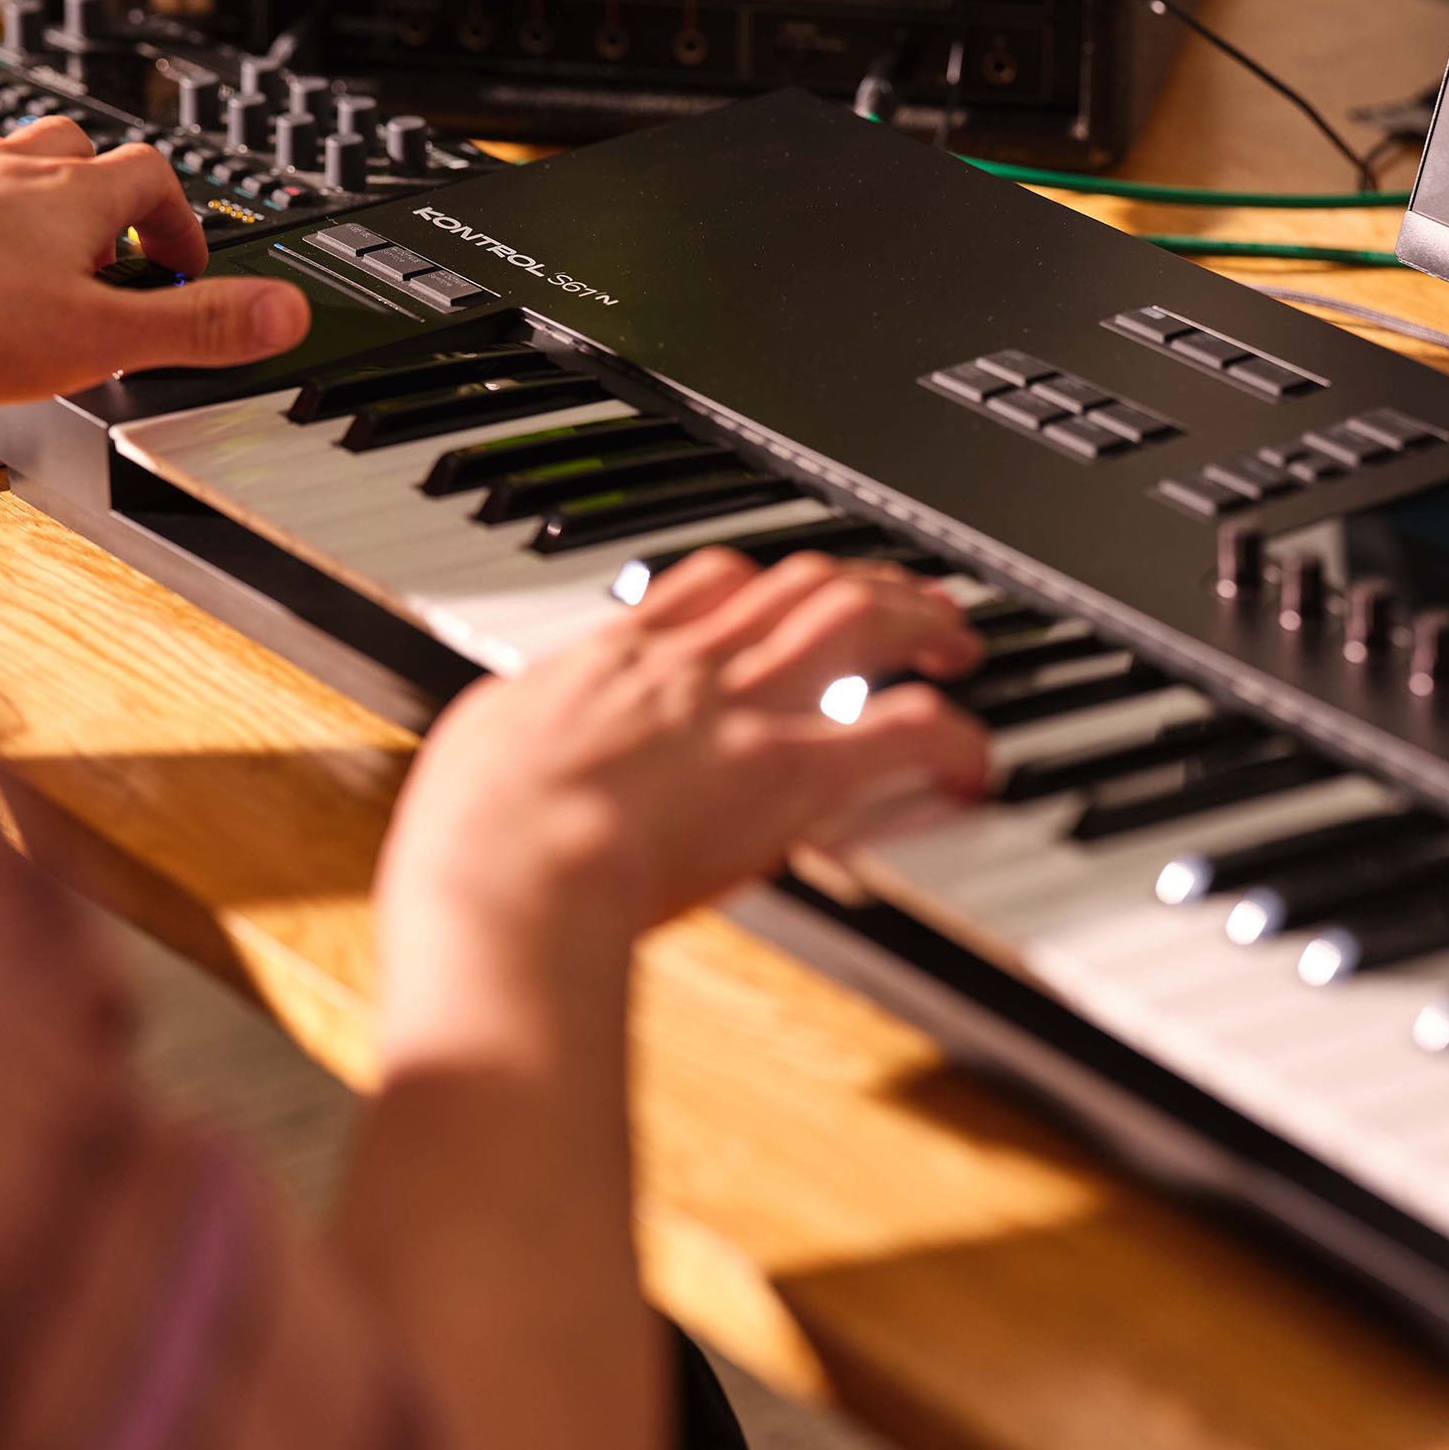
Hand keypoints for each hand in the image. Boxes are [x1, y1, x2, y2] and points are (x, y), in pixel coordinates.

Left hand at [0, 115, 310, 400]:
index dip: (178, 219)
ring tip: (27, 266)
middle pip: (78, 153)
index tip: (180, 263)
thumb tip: (283, 314)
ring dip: (27, 204)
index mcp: (71, 195)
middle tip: (106, 261)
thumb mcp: (97, 340)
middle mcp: (5, 166)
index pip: (152, 175)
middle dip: (103, 201)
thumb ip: (194, 328)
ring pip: (1, 163)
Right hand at [377, 550, 990, 950]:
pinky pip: (898, 730)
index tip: (787, 592)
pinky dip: (949, 736)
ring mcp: (745, 711)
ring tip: (956, 642)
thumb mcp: (482, 748)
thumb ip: (518, 732)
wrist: (510, 869)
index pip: (707, 583)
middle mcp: (690, 665)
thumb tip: (507, 741)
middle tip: (904, 602)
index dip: (761, 580)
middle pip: (797, 582)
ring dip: (918, 621)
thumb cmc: (476, 834)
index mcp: (614, 657)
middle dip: (860, 582)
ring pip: (855, 620)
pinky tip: (971, 758)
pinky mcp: (791, 773)